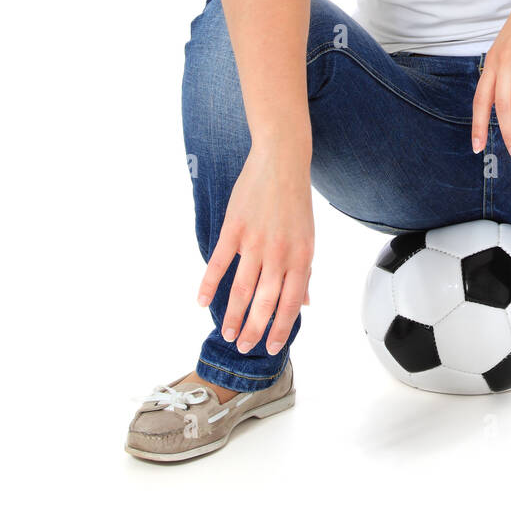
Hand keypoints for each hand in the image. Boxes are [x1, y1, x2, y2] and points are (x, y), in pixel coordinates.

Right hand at [197, 139, 314, 355]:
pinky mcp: (234, 229)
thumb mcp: (308, 237)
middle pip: (264, 303)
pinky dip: (209, 285)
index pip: (291, 303)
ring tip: (226, 333)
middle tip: (242, 347)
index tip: (272, 348)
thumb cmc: (296, 201)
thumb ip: (304, 271)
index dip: (281, 329)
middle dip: (253, 330)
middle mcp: (279, 254)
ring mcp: (255, 242)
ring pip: (242, 289)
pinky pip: (219, 263)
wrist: (282, 162)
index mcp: (301, 257)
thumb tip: (306, 303)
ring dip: (232, 315)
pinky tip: (203, 303)